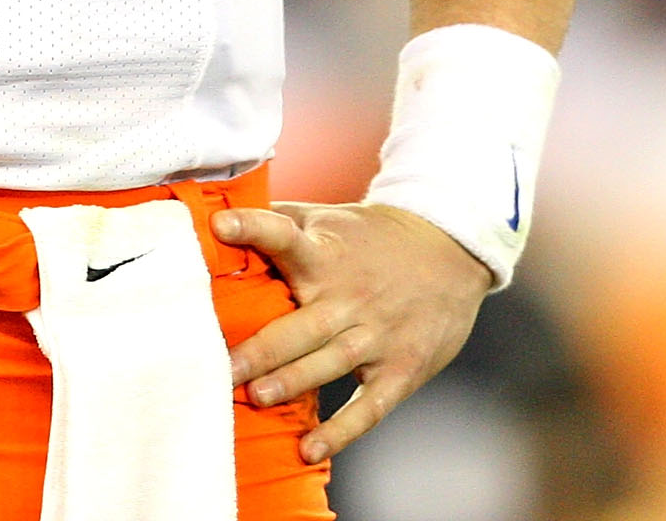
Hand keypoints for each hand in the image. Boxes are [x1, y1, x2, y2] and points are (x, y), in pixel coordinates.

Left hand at [214, 201, 494, 463]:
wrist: (450, 250)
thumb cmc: (372, 238)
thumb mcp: (329, 217)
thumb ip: (278, 219)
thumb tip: (215, 217)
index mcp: (324, 254)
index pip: (284, 236)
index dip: (253, 229)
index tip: (221, 227)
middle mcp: (348, 295)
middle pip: (300, 324)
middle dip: (261, 348)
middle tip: (223, 368)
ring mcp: (377, 334)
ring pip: (329, 363)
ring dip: (292, 381)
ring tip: (255, 397)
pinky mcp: (400, 368)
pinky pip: (369, 406)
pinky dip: (341, 430)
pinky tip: (310, 448)